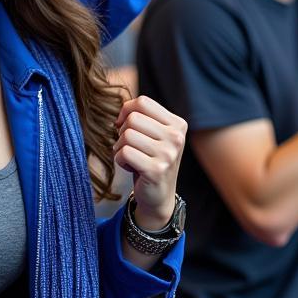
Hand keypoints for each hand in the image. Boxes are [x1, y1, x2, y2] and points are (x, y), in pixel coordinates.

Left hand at [114, 95, 185, 230]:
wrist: (158, 195)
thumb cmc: (150, 159)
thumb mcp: (152, 134)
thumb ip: (140, 117)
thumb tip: (120, 114)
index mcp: (177, 124)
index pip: (142, 102)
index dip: (126, 111)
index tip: (124, 125)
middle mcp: (176, 137)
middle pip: (133, 118)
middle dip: (123, 132)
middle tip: (131, 147)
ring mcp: (168, 154)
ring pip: (126, 135)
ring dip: (120, 147)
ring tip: (131, 157)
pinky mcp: (157, 170)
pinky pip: (124, 153)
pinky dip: (119, 160)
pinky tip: (131, 167)